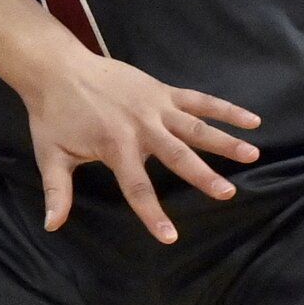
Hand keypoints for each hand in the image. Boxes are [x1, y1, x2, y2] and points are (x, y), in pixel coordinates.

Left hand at [15, 44, 261, 242]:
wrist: (57, 68)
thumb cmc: (53, 115)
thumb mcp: (50, 155)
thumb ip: (57, 192)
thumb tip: (51, 226)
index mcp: (115, 146)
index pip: (137, 187)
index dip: (152, 213)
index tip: (170, 236)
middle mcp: (141, 127)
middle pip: (177, 155)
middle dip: (202, 175)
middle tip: (227, 193)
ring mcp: (155, 106)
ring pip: (197, 126)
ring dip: (225, 141)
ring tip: (252, 155)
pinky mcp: (163, 91)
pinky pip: (199, 100)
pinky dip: (226, 109)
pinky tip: (252, 121)